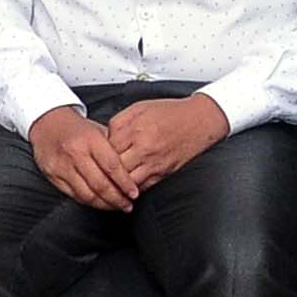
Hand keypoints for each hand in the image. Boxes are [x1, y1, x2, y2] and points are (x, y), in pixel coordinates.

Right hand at [29, 109, 142, 211]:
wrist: (47, 123)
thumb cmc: (77, 128)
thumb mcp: (99, 130)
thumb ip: (114, 149)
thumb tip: (134, 168)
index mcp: (90, 139)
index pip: (112, 166)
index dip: (125, 183)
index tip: (134, 193)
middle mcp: (75, 153)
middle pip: (100, 184)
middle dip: (117, 199)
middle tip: (127, 205)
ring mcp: (62, 166)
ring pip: (86, 194)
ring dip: (104, 204)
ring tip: (116, 206)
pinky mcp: (53, 176)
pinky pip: (74, 195)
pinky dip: (89, 202)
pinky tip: (99, 202)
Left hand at [104, 94, 227, 191]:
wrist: (200, 120)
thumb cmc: (171, 112)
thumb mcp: (139, 108)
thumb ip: (119, 122)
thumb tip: (106, 137)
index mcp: (135, 130)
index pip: (108, 149)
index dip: (99, 153)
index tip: (96, 155)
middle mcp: (144, 149)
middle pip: (115, 168)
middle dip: (105, 171)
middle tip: (97, 173)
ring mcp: (155, 163)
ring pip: (127, 182)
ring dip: (117, 185)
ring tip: (108, 185)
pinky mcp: (164, 173)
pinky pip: (143, 187)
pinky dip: (132, 189)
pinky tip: (125, 188)